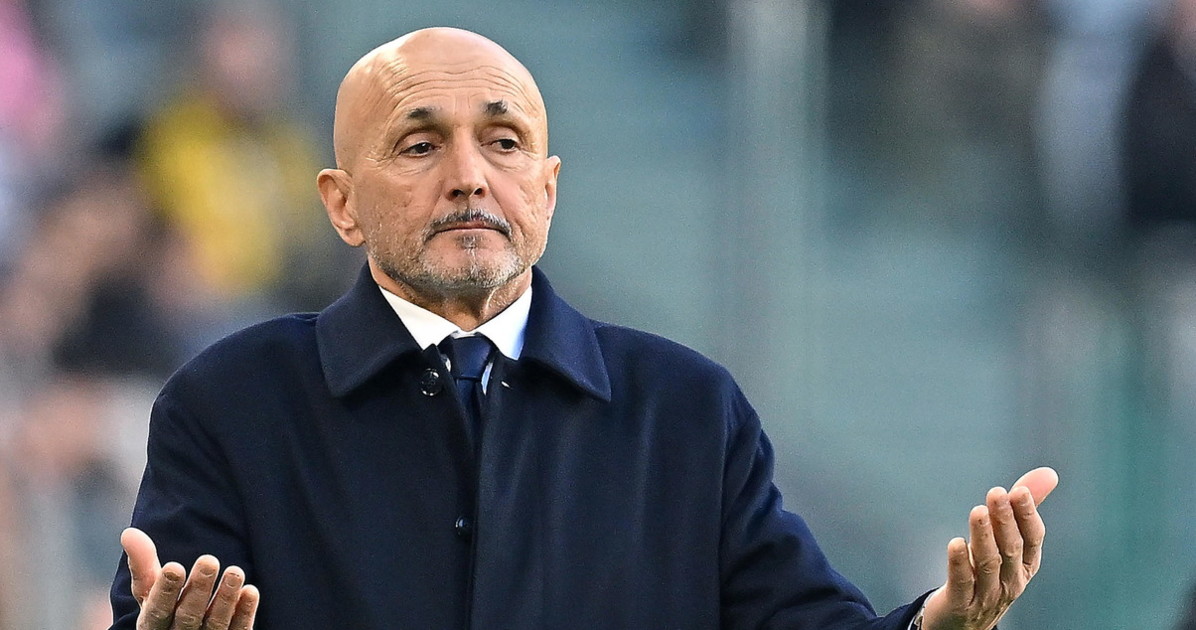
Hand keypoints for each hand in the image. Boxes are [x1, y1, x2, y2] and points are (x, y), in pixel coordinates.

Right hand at [121, 527, 259, 629]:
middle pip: (188, 616)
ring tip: (235, 571)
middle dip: (199, 589)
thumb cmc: (165, 608)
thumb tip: (129, 532)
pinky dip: (244, 612)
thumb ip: (143, 565)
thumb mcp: (149, 592)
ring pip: (215, 623)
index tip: (173, 566)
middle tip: (209, 561)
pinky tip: (250, 591)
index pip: (157, 610)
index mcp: (153, 625)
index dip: (165, 590)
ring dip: (226, 598)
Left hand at [920, 467, 1057, 629]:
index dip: (1027, 515)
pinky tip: (954, 543)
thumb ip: (1023, 508)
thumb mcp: (1009, 542)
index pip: (1033, 538)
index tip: (1019, 490)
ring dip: (984, 536)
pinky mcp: (962, 603)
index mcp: (1026, 565)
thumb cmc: (989, 575)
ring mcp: (988, 595)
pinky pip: (962, 582)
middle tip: (996, 493)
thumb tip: (1048, 473)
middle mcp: (1012, 580)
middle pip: (1011, 549)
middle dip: (1005, 520)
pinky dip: (960, 563)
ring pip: (988, 564)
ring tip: (977, 511)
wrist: (965, 622)